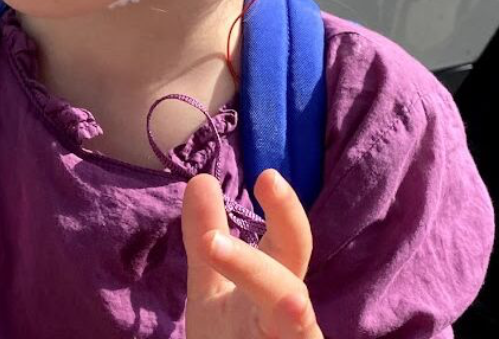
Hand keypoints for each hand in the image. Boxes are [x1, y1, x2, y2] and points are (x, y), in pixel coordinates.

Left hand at [181, 168, 323, 338]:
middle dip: (257, 271)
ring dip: (283, 318)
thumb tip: (200, 178)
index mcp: (277, 293)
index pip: (290, 247)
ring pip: (297, 334)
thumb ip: (207, 240)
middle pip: (290, 297)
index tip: (266, 176)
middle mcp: (295, 327)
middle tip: (227, 238)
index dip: (285, 213)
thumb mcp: (213, 292)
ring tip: (274, 299)